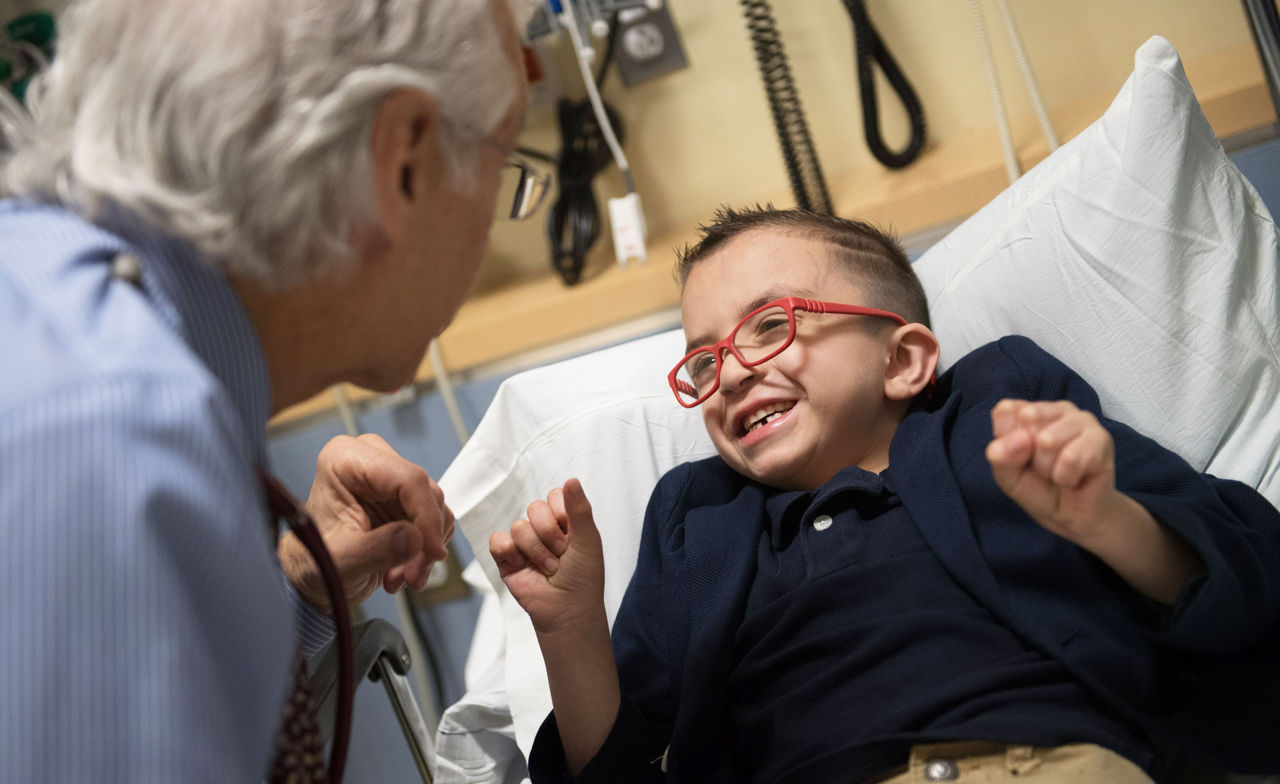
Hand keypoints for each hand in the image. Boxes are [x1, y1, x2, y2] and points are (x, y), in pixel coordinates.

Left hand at [279, 433, 453, 613]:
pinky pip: (435, 520)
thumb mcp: (340, 562)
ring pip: (435, 508)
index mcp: (345, 459)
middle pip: (425, 493)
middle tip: (411, 575)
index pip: (408, 478)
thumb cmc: (313, 563)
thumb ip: (375, 550)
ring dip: (424, 549)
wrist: (312, 576)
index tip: (432, 552)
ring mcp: (390, 479)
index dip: (426, 517)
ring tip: (399, 577)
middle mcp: (371, 460)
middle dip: (424, 539)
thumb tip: (414, 539)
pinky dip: (425, 549)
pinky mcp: (404, 499)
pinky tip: (401, 570)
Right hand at [489, 479, 604, 635]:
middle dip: (550, 535)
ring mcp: (523, 543)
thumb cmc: (583, 576)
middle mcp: (542, 528)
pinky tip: (522, 566)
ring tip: (548, 568)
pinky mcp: (505, 558)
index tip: (573, 536)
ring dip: (536, 551)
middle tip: (561, 555)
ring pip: (519, 526)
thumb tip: (571, 479)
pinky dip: (510, 553)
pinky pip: (497, 540)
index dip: (563, 515)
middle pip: (535, 508)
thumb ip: (579, 508)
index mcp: (564, 520)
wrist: (567, 609)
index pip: (554, 496)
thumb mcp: (589, 539)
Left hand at [985, 399, 1123, 545]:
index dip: (1007, 442)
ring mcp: (1083, 420)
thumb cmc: (1038, 488)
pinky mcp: (1102, 439)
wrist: (1071, 516)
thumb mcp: (1006, 474)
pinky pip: (1070, 458)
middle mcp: (1058, 408)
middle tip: (1043, 466)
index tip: (1021, 456)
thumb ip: (1001, 454)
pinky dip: (1066, 477)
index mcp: (1031, 409)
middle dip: (1030, 455)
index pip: (1006, 410)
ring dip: (1048, 469)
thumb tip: (1021, 438)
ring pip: (1048, 440)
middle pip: (1027, 421)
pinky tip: (1074, 478)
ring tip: (1059, 472)